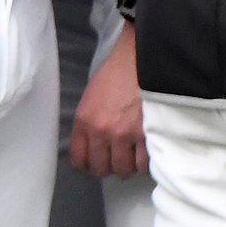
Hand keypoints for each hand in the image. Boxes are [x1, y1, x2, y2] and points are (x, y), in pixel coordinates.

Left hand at [67, 29, 147, 178]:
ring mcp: (125, 134)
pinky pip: (144, 164)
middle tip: (117, 160)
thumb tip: (94, 145)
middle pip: (101, 168)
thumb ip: (90, 122)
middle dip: (109, 167)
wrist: (143, 57)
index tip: (93, 165)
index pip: (78, 158)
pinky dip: (146, 162)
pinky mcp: (147, 134)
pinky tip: (146, 152)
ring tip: (134, 155)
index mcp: (84, 120)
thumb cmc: (119, 72)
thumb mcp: (92, 95)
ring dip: (129, 165)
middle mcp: (102, 131)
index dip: (86, 166)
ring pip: (124, 169)